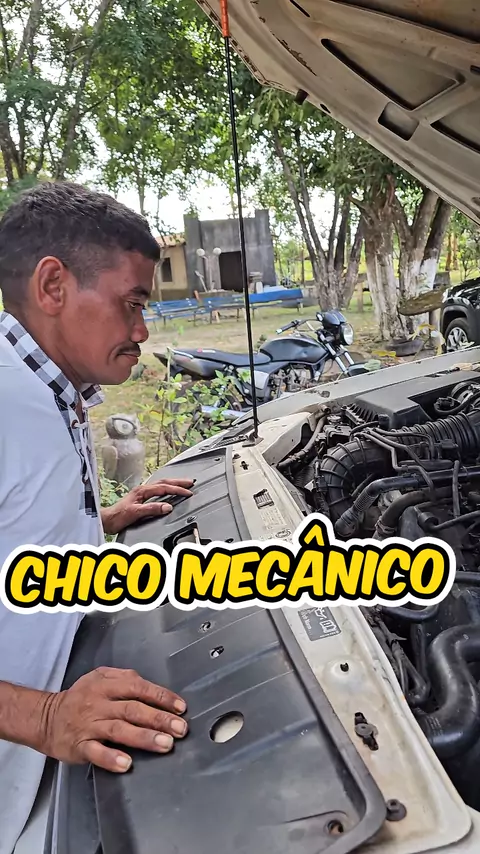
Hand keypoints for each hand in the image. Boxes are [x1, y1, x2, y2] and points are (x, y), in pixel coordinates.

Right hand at [41, 666, 187, 771]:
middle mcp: (99, 703)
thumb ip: (124, 678)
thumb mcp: (99, 677)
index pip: (138, 687)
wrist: (47, 718)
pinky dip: (112, 758)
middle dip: (159, 719)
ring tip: (164, 745)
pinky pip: (96, 752)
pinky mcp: (80, 746)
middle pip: (133, 709)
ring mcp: (89, 725)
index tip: (180, 707)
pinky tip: (127, 763)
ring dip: (143, 738)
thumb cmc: (80, 698)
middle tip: (180, 729)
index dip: (161, 697)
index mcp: (106, 685)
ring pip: (119, 730)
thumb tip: (152, 688)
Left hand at [101, 478, 193, 533]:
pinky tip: (168, 491)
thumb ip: (152, 509)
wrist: (107, 521)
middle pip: (164, 482)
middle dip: (178, 482)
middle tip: (190, 482)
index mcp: (142, 491)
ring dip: (173, 484)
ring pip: (160, 485)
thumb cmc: (118, 517)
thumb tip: (167, 507)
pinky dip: (166, 489)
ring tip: (183, 484)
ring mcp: (141, 493)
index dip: (177, 490)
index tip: (188, 492)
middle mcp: (142, 490)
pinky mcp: (140, 498)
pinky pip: (157, 490)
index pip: (164, 488)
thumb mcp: (136, 513)